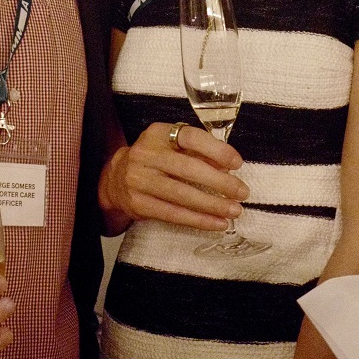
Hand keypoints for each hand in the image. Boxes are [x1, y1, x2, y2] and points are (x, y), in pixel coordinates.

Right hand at [99, 121, 247, 231]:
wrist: (116, 179)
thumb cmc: (155, 159)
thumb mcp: (171, 145)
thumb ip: (197, 151)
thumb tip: (228, 166)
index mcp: (158, 134)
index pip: (190, 137)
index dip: (216, 150)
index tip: (237, 163)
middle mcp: (146, 154)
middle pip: (188, 169)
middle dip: (219, 183)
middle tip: (242, 192)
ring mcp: (139, 180)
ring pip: (182, 195)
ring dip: (212, 205)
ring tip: (234, 211)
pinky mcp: (138, 204)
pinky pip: (173, 214)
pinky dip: (198, 220)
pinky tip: (217, 224)